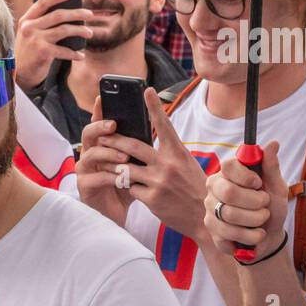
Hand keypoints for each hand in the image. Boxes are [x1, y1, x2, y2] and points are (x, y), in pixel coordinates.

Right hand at [14, 0, 93, 91]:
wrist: (18, 74)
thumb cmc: (27, 52)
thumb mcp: (28, 34)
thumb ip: (40, 23)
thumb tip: (66, 13)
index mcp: (26, 20)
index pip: (42, 3)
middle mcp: (30, 28)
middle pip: (58, 15)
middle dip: (77, 13)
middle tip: (89, 14)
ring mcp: (36, 40)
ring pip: (64, 30)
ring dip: (80, 30)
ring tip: (89, 33)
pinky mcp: (43, 52)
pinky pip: (64, 50)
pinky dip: (75, 53)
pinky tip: (80, 55)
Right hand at [76, 97, 133, 226]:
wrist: (121, 213)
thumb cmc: (129, 185)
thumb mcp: (137, 162)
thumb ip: (139, 144)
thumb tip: (154, 121)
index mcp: (102, 145)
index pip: (99, 123)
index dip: (99, 110)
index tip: (102, 97)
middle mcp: (90, 154)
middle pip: (88, 133)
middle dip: (100, 127)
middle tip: (113, 125)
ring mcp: (85, 170)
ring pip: (92, 155)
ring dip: (109, 154)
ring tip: (124, 157)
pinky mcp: (85, 187)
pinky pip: (96, 178)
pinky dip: (110, 176)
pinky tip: (122, 178)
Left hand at [83, 88, 208, 238]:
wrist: (205, 215)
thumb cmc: (193, 187)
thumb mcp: (185, 163)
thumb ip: (168, 152)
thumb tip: (149, 138)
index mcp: (177, 153)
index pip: (164, 125)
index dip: (155, 106)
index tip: (147, 90)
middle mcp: (168, 164)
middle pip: (133, 147)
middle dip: (113, 141)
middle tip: (100, 136)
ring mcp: (159, 182)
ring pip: (125, 169)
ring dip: (113, 166)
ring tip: (104, 163)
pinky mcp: (152, 198)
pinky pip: (130, 188)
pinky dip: (127, 187)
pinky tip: (127, 187)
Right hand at [203, 139, 287, 259]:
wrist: (270, 235)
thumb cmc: (272, 207)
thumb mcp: (276, 186)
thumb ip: (271, 166)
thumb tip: (273, 143)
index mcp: (227, 175)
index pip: (228, 166)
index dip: (246, 176)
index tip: (259, 184)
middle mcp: (214, 191)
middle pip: (229, 192)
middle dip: (256, 202)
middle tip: (264, 204)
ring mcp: (211, 212)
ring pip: (231, 216)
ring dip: (257, 220)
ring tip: (262, 221)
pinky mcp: (213, 232)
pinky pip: (230, 234)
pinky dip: (251, 237)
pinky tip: (254, 235)